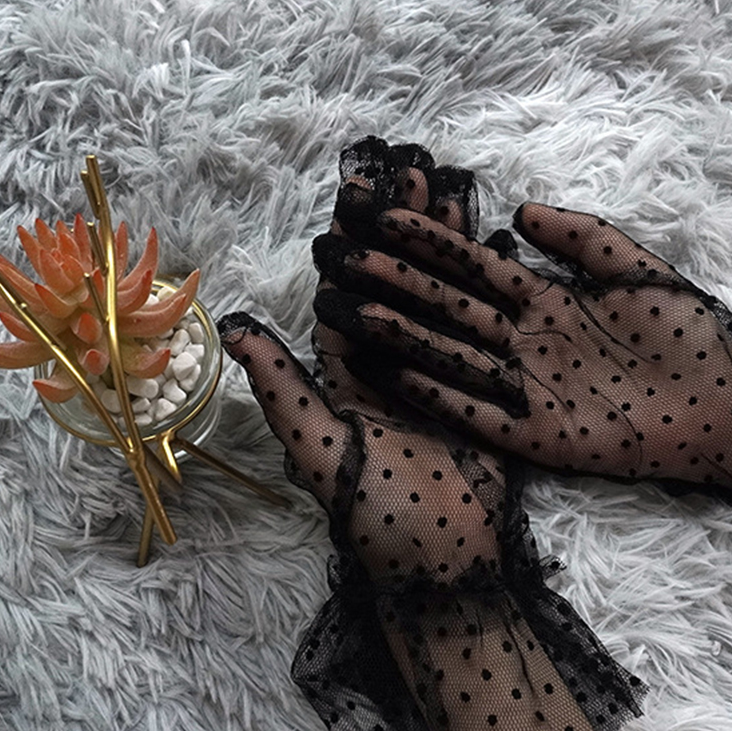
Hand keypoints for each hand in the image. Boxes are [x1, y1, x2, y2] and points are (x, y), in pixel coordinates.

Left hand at [219, 139, 644, 730]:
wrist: (444, 564)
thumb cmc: (377, 516)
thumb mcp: (322, 451)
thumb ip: (284, 388)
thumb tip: (235, 325)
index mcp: (347, 379)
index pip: (348, 296)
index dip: (353, 244)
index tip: (359, 189)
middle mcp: (392, 369)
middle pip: (397, 285)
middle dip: (404, 228)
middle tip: (412, 166)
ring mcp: (439, 378)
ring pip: (440, 298)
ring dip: (446, 245)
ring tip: (455, 187)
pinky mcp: (481, 392)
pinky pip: (483, 330)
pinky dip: (489, 288)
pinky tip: (497, 246)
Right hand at [313, 187, 731, 600]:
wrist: (727, 411)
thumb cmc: (692, 339)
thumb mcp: (641, 274)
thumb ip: (584, 239)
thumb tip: (518, 211)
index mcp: (550, 304)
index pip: (478, 267)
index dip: (433, 240)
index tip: (384, 213)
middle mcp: (528, 345)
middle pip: (454, 308)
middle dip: (400, 281)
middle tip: (346, 256)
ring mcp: (529, 391)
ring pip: (454, 357)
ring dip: (405, 335)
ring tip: (355, 309)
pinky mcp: (536, 438)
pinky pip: (477, 414)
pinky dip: (438, 397)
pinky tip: (397, 376)